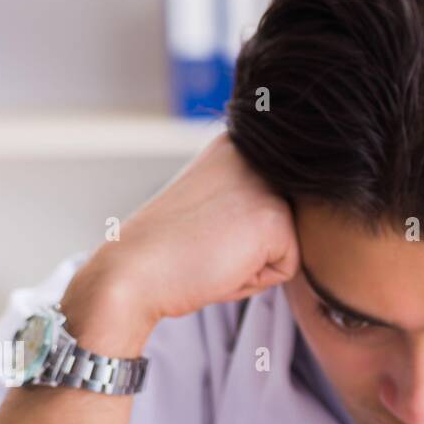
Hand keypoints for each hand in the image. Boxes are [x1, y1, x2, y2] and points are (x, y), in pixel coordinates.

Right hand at [64, 133, 300, 351]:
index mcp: (239, 143)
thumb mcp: (211, 204)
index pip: (273, 203)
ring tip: (213, 253)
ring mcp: (267, 182)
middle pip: (286, 223)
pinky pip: (288, 268)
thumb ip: (246, 197)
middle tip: (206, 244)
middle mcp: (256, 152)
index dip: (239, 232)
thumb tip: (290, 212)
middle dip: (253, 247)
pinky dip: (256, 280)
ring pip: (288, 245)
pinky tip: (221, 264)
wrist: (133, 271)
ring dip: (255, 263)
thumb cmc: (167, 251)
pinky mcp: (275, 217)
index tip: (201, 229)